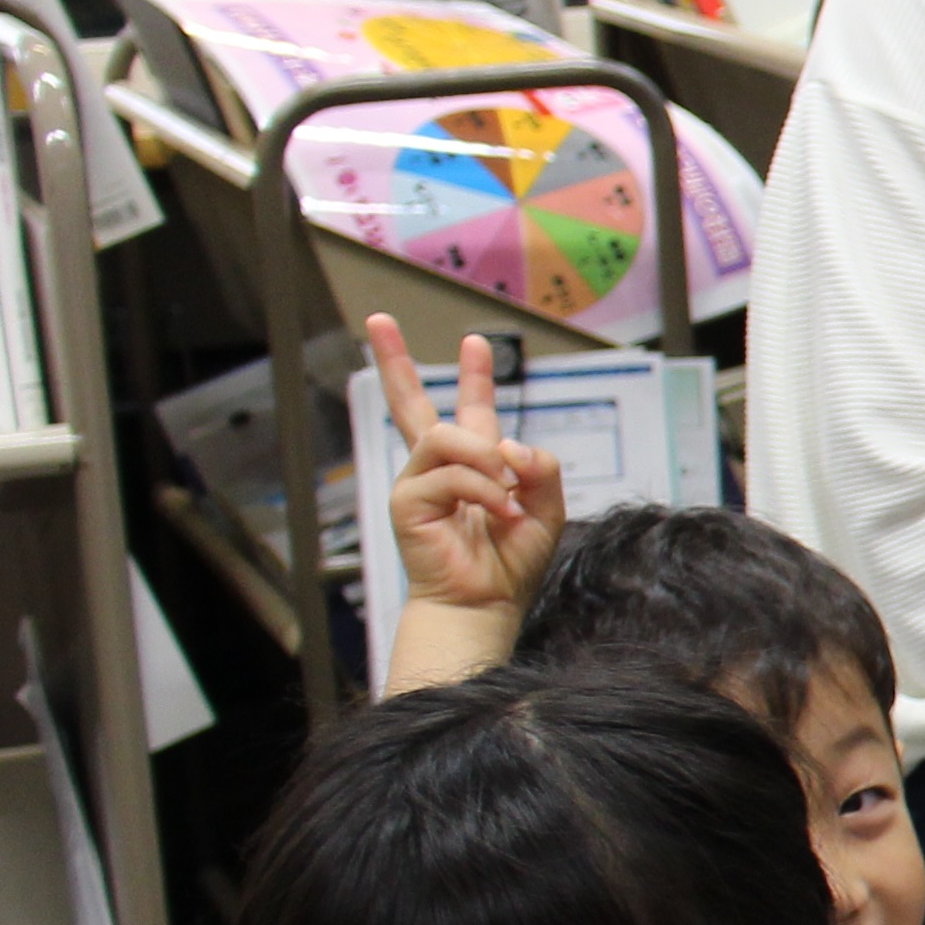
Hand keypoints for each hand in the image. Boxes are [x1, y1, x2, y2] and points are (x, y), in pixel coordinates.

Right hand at [366, 312, 561, 621]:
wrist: (487, 604)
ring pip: (447, 435)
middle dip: (394, 360)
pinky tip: (498, 512)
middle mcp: (440, 467)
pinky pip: (450, 474)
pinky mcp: (407, 501)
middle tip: (378, 320)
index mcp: (475, 464)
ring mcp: (419, 481)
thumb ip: (540, 467)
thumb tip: (510, 445)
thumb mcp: (546, 506)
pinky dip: (483, 490)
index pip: (471, 409)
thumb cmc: (512, 563)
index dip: (474, 376)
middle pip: (410, 404)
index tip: (474, 341)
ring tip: (506, 495)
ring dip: (486, 460)